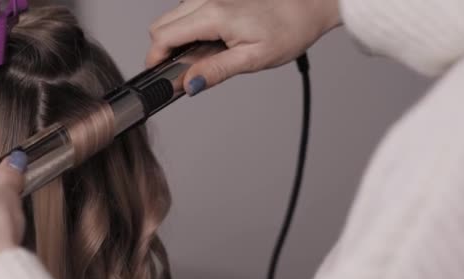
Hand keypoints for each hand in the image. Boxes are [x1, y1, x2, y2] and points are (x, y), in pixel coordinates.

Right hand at [147, 0, 340, 94]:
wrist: (308, 6)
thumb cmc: (288, 29)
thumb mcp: (252, 60)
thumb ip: (216, 71)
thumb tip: (189, 84)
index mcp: (213, 16)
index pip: (163, 36)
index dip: (155, 59)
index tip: (161, 76)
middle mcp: (207, 0)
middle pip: (161, 25)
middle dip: (164, 50)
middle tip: (184, 70)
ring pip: (173, 18)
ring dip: (178, 39)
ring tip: (204, 56)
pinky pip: (188, 12)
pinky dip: (190, 30)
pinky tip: (212, 42)